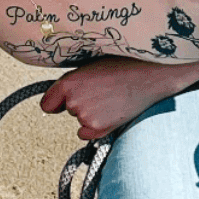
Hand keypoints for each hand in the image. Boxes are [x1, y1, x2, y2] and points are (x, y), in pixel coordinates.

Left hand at [41, 55, 188, 139]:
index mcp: (69, 83)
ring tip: (112, 98)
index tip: (64, 99)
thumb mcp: (92, 65)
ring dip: (92, 113)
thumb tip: (62, 97)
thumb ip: (75, 82)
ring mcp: (86, 117)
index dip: (57, 101)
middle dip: (81, 102)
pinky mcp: (99, 129)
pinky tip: (112, 112)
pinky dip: (96, 128)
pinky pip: (86, 133)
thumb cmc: (123, 65)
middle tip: (103, 90)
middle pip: (68, 109)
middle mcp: (73, 101)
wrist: (150, 75)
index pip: (48, 103)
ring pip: (81, 119)